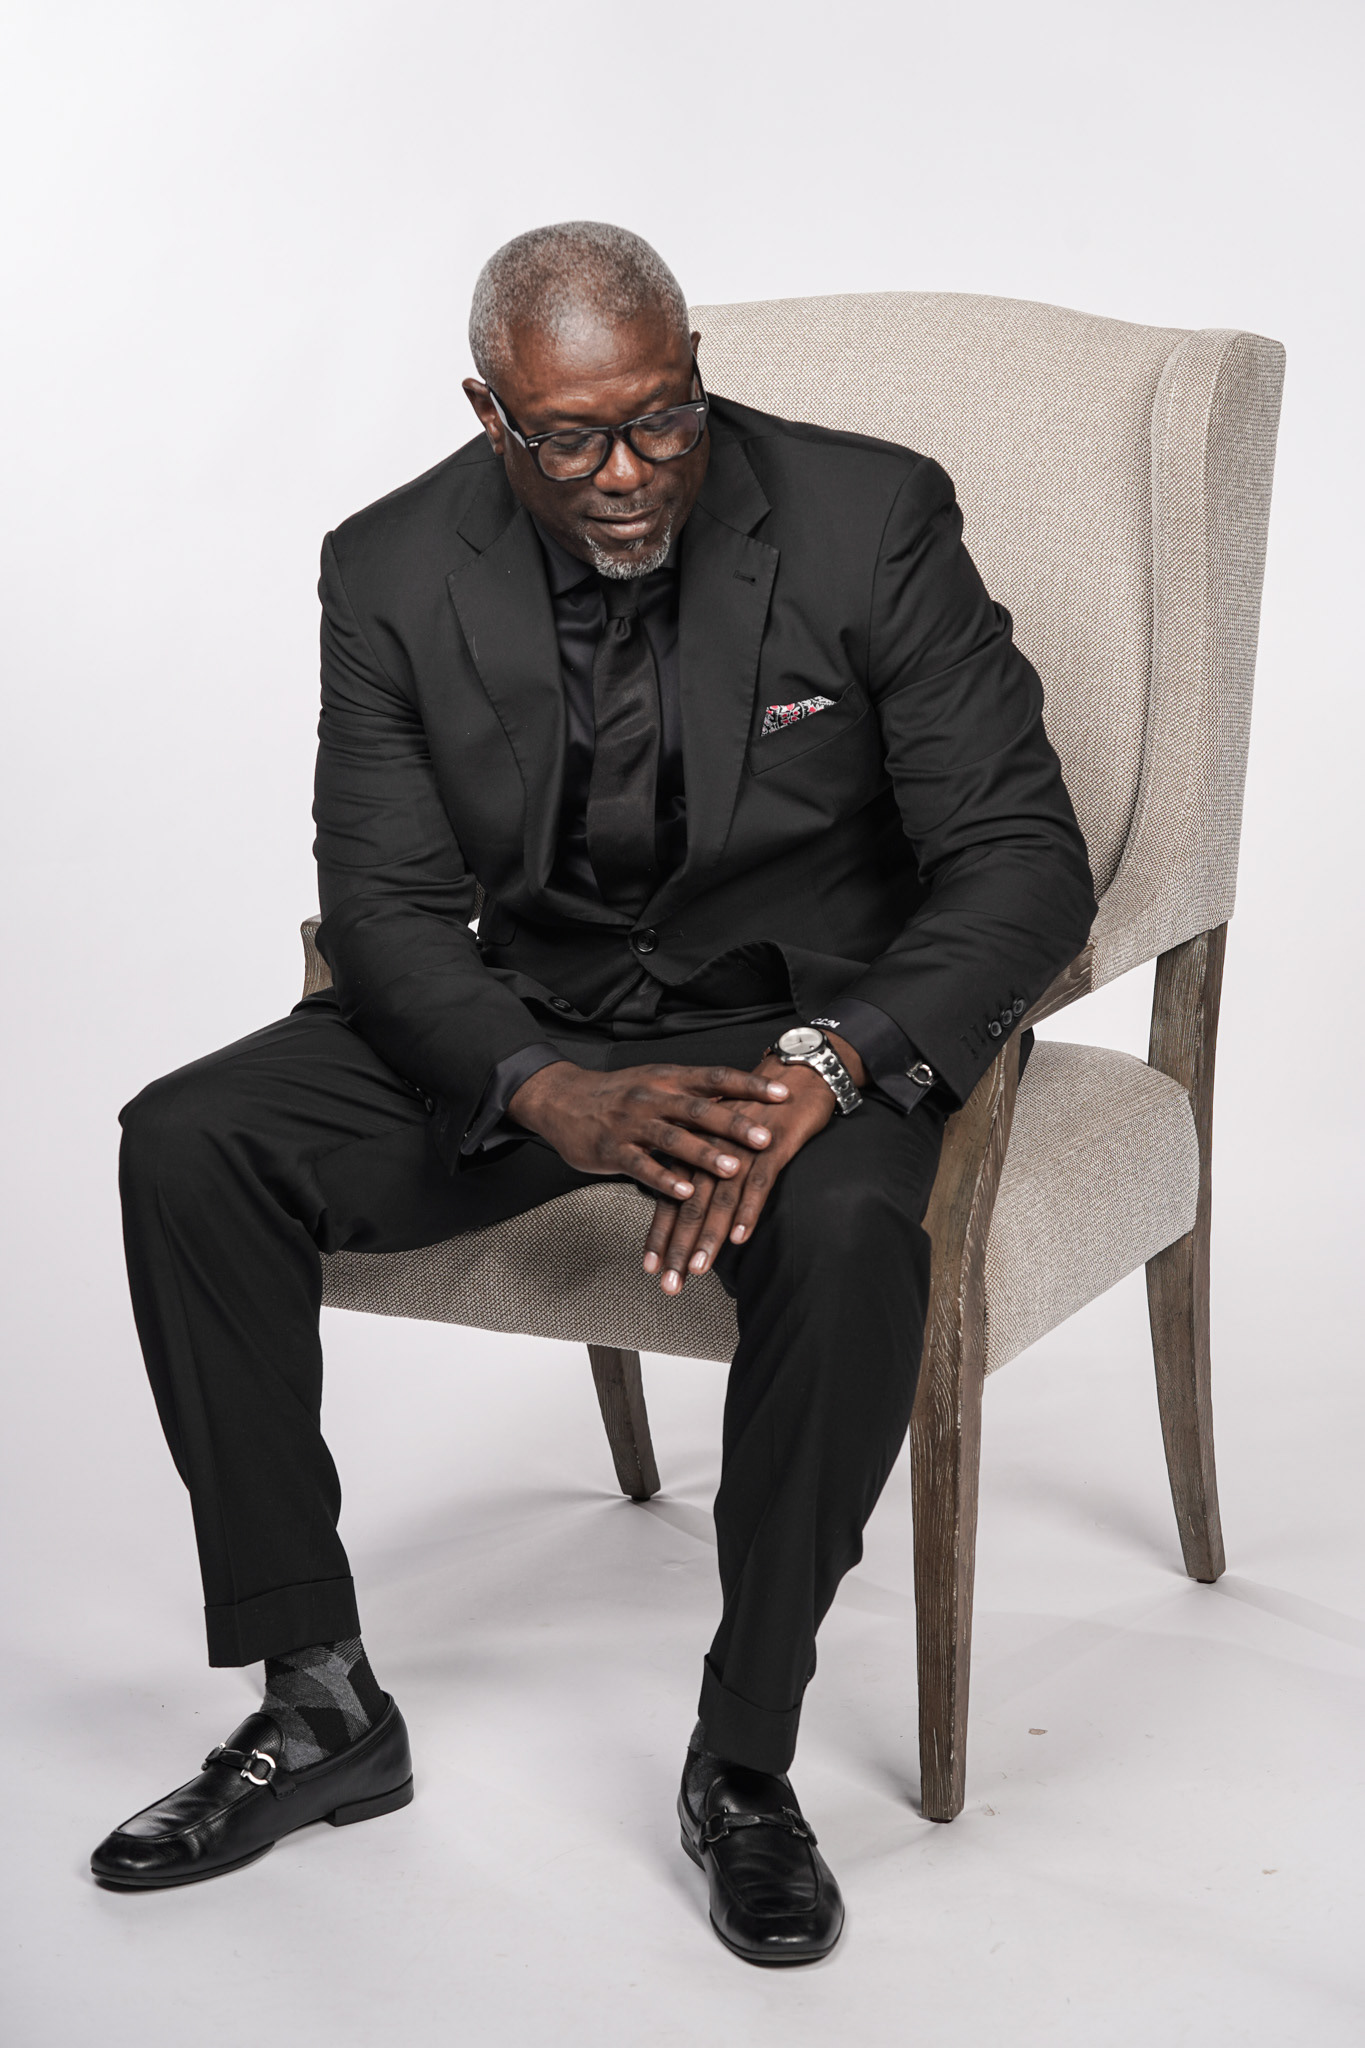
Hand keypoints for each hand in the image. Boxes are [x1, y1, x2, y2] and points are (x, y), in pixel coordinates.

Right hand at [508, 1060, 789, 1202]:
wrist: (562, 1099)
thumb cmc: (619, 1094)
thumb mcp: (657, 1082)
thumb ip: (694, 1092)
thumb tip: (742, 1096)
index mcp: (669, 1079)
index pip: (716, 1077)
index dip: (750, 1085)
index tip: (783, 1092)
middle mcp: (653, 1097)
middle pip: (699, 1109)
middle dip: (734, 1124)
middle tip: (766, 1137)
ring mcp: (631, 1124)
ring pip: (673, 1138)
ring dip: (704, 1155)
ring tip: (732, 1169)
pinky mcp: (612, 1150)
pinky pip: (641, 1166)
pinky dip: (664, 1179)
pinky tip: (685, 1191)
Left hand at [642, 1032, 867, 1292]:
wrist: (794, 1075)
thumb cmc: (757, 1111)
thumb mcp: (723, 1140)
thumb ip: (705, 1170)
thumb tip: (688, 1207)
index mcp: (696, 1148)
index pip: (671, 1198)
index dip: (660, 1235)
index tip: (650, 1268)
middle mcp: (712, 1150)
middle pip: (689, 1205)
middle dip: (677, 1248)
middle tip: (669, 1283)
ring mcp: (741, 1148)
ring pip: (718, 1200)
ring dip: (707, 1238)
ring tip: (698, 1268)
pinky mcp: (772, 1146)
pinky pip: (757, 1184)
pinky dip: (747, 1212)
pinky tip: (739, 1238)